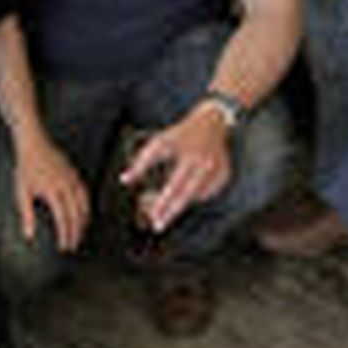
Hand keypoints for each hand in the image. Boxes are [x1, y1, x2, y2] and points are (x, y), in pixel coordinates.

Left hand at [13, 136, 89, 249]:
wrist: (34, 142)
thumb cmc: (27, 165)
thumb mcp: (22, 191)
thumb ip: (26, 214)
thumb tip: (28, 234)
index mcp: (53, 191)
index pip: (64, 219)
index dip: (65, 236)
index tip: (64, 247)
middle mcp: (66, 186)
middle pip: (76, 215)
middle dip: (76, 233)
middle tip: (72, 245)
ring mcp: (72, 179)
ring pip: (84, 205)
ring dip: (83, 221)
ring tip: (80, 234)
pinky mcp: (75, 173)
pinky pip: (85, 193)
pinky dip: (86, 207)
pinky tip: (83, 213)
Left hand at [120, 102, 232, 234]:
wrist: (212, 123)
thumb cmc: (181, 135)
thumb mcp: (159, 142)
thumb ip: (142, 162)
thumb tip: (124, 180)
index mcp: (187, 155)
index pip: (172, 185)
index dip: (161, 201)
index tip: (152, 216)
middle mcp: (202, 164)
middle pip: (184, 195)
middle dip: (169, 212)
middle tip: (156, 225)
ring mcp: (216, 171)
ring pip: (194, 197)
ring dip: (178, 204)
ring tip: (165, 206)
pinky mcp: (223, 176)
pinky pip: (206, 194)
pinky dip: (193, 197)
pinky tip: (184, 194)